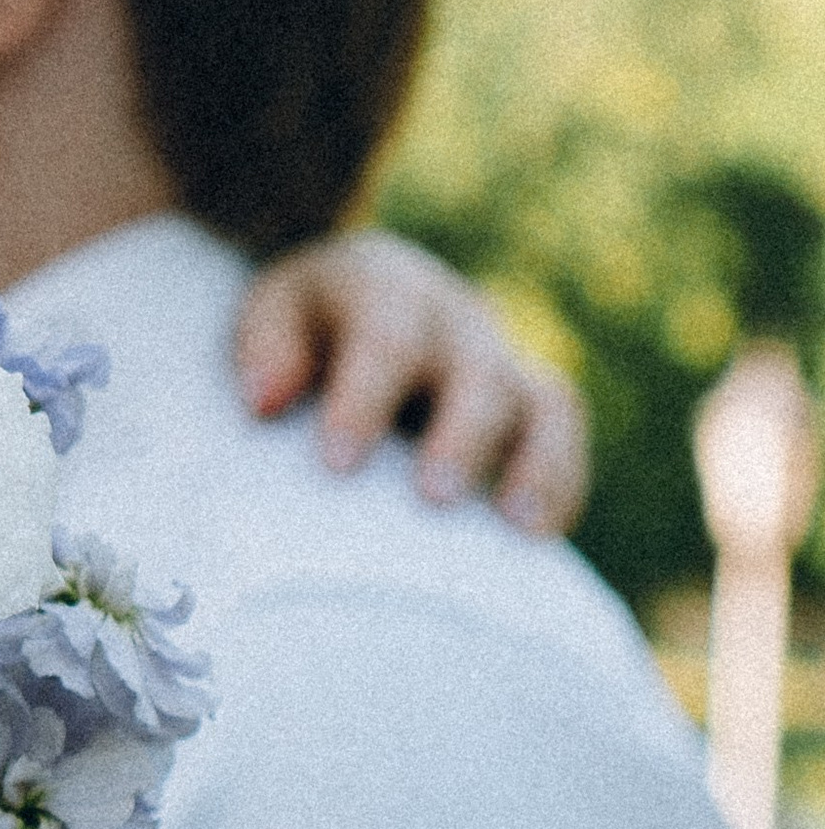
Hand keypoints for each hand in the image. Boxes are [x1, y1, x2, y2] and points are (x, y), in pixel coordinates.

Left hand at [234, 231, 588, 535]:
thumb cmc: (304, 326)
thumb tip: (266, 400)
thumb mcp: (271, 313)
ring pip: (545, 402)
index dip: (366, 398)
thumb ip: (266, 348)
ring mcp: (500, 360)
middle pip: (477, 372)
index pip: (386, 337)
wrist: (355, 293)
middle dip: (461, 435)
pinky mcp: (529, 401)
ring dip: (540, 463)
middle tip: (436, 496)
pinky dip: (561, 485)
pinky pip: (562, 436)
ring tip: (521, 527)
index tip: (339, 463)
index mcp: (385, 289)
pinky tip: (540, 540)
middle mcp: (454, 322)